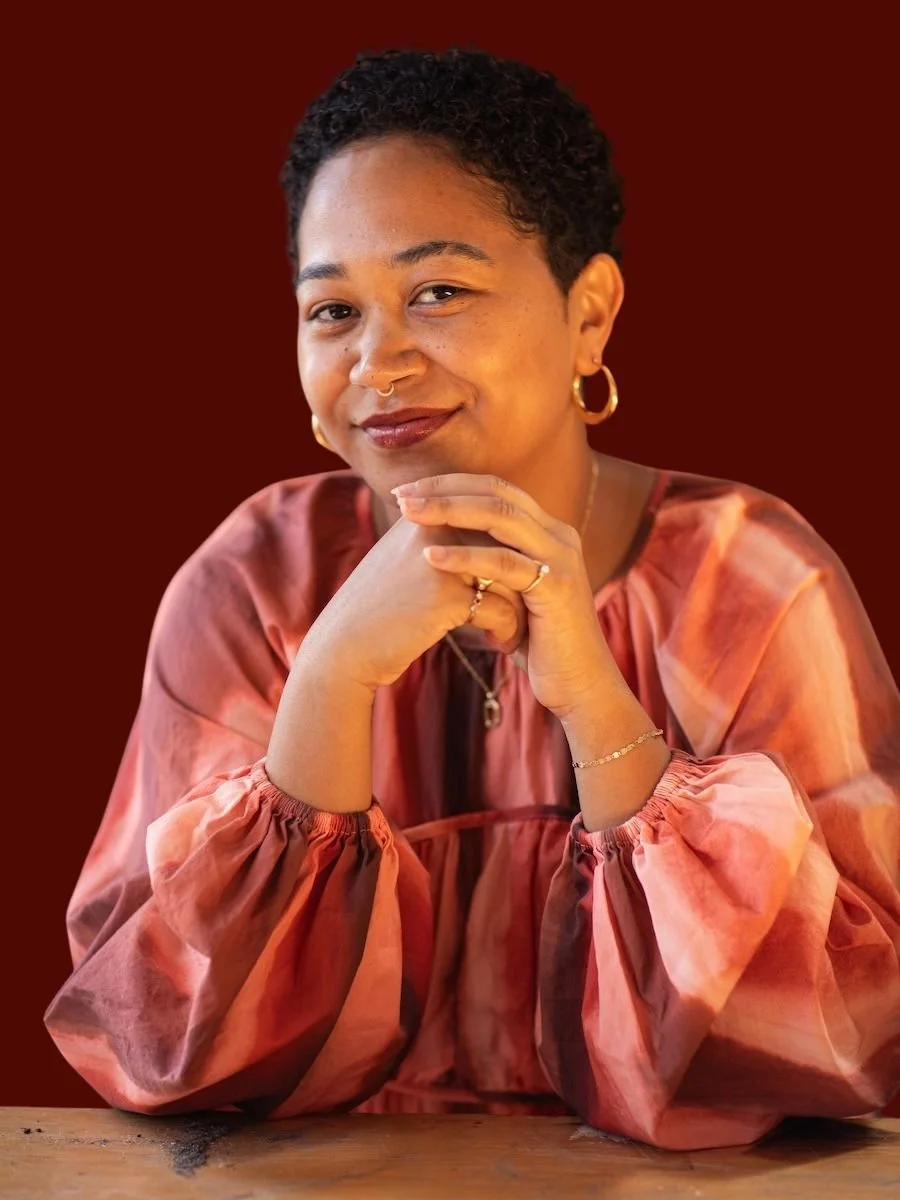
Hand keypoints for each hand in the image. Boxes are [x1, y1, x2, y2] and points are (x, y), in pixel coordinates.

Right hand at [301, 508, 527, 691]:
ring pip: (510, 576)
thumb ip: (442, 542)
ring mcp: (440, 559)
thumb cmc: (378, 610)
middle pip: (505, 544)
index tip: (518, 579)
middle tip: (531, 603)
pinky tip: (501, 644)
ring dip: (521, 607)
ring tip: (518, 629)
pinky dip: (507, 629)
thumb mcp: (406, 562)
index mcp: (425, 514)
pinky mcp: (446, 595)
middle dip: (523, 576)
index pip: (489, 516)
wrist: (343, 649)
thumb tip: (491, 539)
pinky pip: (500, 608)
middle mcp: (434, 527)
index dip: (509, 549)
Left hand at [394, 473, 611, 715]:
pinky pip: (504, 563)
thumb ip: (490, 565)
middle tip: (400, 494)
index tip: (407, 490)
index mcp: (548, 532)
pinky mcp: (556, 588)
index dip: (451, 484)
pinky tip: (429, 556)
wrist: (579, 684)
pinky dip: (464, 556)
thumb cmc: (539, 644)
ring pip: (500, 516)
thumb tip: (442, 544)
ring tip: (407, 513)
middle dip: (444, 489)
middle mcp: (558, 536)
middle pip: (496, 492)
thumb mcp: (511, 593)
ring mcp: (561, 558)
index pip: (495, 488)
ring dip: (449, 510)